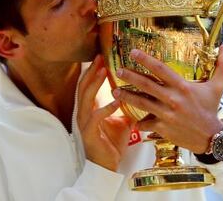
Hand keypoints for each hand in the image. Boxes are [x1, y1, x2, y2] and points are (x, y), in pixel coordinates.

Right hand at [78, 55, 131, 170]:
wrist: (107, 166)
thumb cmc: (112, 143)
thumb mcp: (121, 121)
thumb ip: (124, 107)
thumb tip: (139, 95)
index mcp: (89, 109)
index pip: (87, 85)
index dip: (93, 71)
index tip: (101, 58)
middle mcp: (84, 113)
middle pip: (83, 87)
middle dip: (92, 71)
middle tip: (100, 58)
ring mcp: (84, 123)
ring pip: (86, 98)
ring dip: (95, 84)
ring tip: (103, 71)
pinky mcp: (89, 133)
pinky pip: (96, 117)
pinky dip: (106, 107)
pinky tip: (117, 100)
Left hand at [112, 45, 222, 153]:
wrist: (211, 138)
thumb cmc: (211, 109)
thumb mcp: (218, 87)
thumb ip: (221, 66)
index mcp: (182, 87)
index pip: (161, 69)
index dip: (146, 59)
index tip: (133, 52)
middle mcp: (172, 99)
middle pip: (147, 85)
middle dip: (130, 76)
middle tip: (118, 70)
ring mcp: (166, 114)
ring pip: (142, 103)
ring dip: (127, 96)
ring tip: (115, 91)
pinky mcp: (163, 128)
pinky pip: (146, 123)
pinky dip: (139, 122)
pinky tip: (131, 119)